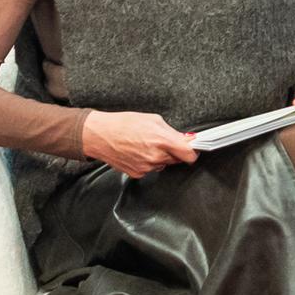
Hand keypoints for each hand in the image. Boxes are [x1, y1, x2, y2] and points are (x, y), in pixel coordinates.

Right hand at [79, 109, 198, 172]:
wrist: (100, 135)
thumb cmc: (124, 124)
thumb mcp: (153, 120)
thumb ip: (172, 132)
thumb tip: (185, 139)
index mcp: (162, 141)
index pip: (189, 155)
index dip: (193, 152)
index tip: (193, 149)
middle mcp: (155, 157)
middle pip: (177, 160)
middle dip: (174, 152)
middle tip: (164, 142)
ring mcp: (146, 167)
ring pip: (163, 165)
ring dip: (161, 157)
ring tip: (146, 144)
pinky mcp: (137, 174)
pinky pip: (151, 169)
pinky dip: (149, 162)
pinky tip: (139, 152)